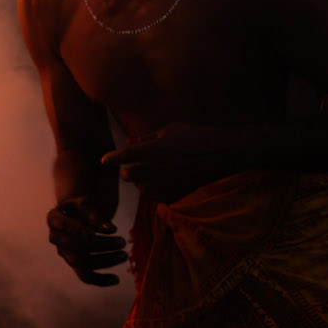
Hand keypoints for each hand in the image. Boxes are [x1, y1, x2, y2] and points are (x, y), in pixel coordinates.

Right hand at [48, 197, 124, 286]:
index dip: (78, 230)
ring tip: (123, 255)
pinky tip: (116, 279)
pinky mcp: (75, 264)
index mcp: (54, 218)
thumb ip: (95, 213)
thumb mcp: (86, 203)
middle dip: (100, 246)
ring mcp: (65, 253)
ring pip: (82, 263)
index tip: (94, 233)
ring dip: (105, 261)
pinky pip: (86, 277)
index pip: (64, 225)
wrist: (77, 215)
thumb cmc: (81, 207)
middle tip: (122, 242)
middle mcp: (56, 238)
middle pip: (76, 246)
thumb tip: (111, 229)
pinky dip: (101, 280)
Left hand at [103, 122, 258, 203]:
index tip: (104, 161)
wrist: (223, 153)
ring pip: (142, 189)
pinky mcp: (177, 194)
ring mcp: (167, 183)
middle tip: (130, 168)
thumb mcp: (169, 130)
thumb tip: (129, 142)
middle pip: (128, 175)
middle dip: (126, 172)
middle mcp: (156, 168)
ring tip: (149, 175)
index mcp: (152, 149)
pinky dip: (155, 192)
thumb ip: (146, 138)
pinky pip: (157, 198)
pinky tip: (162, 183)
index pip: (122, 157)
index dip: (110, 158)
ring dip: (141, 183)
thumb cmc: (195, 136)